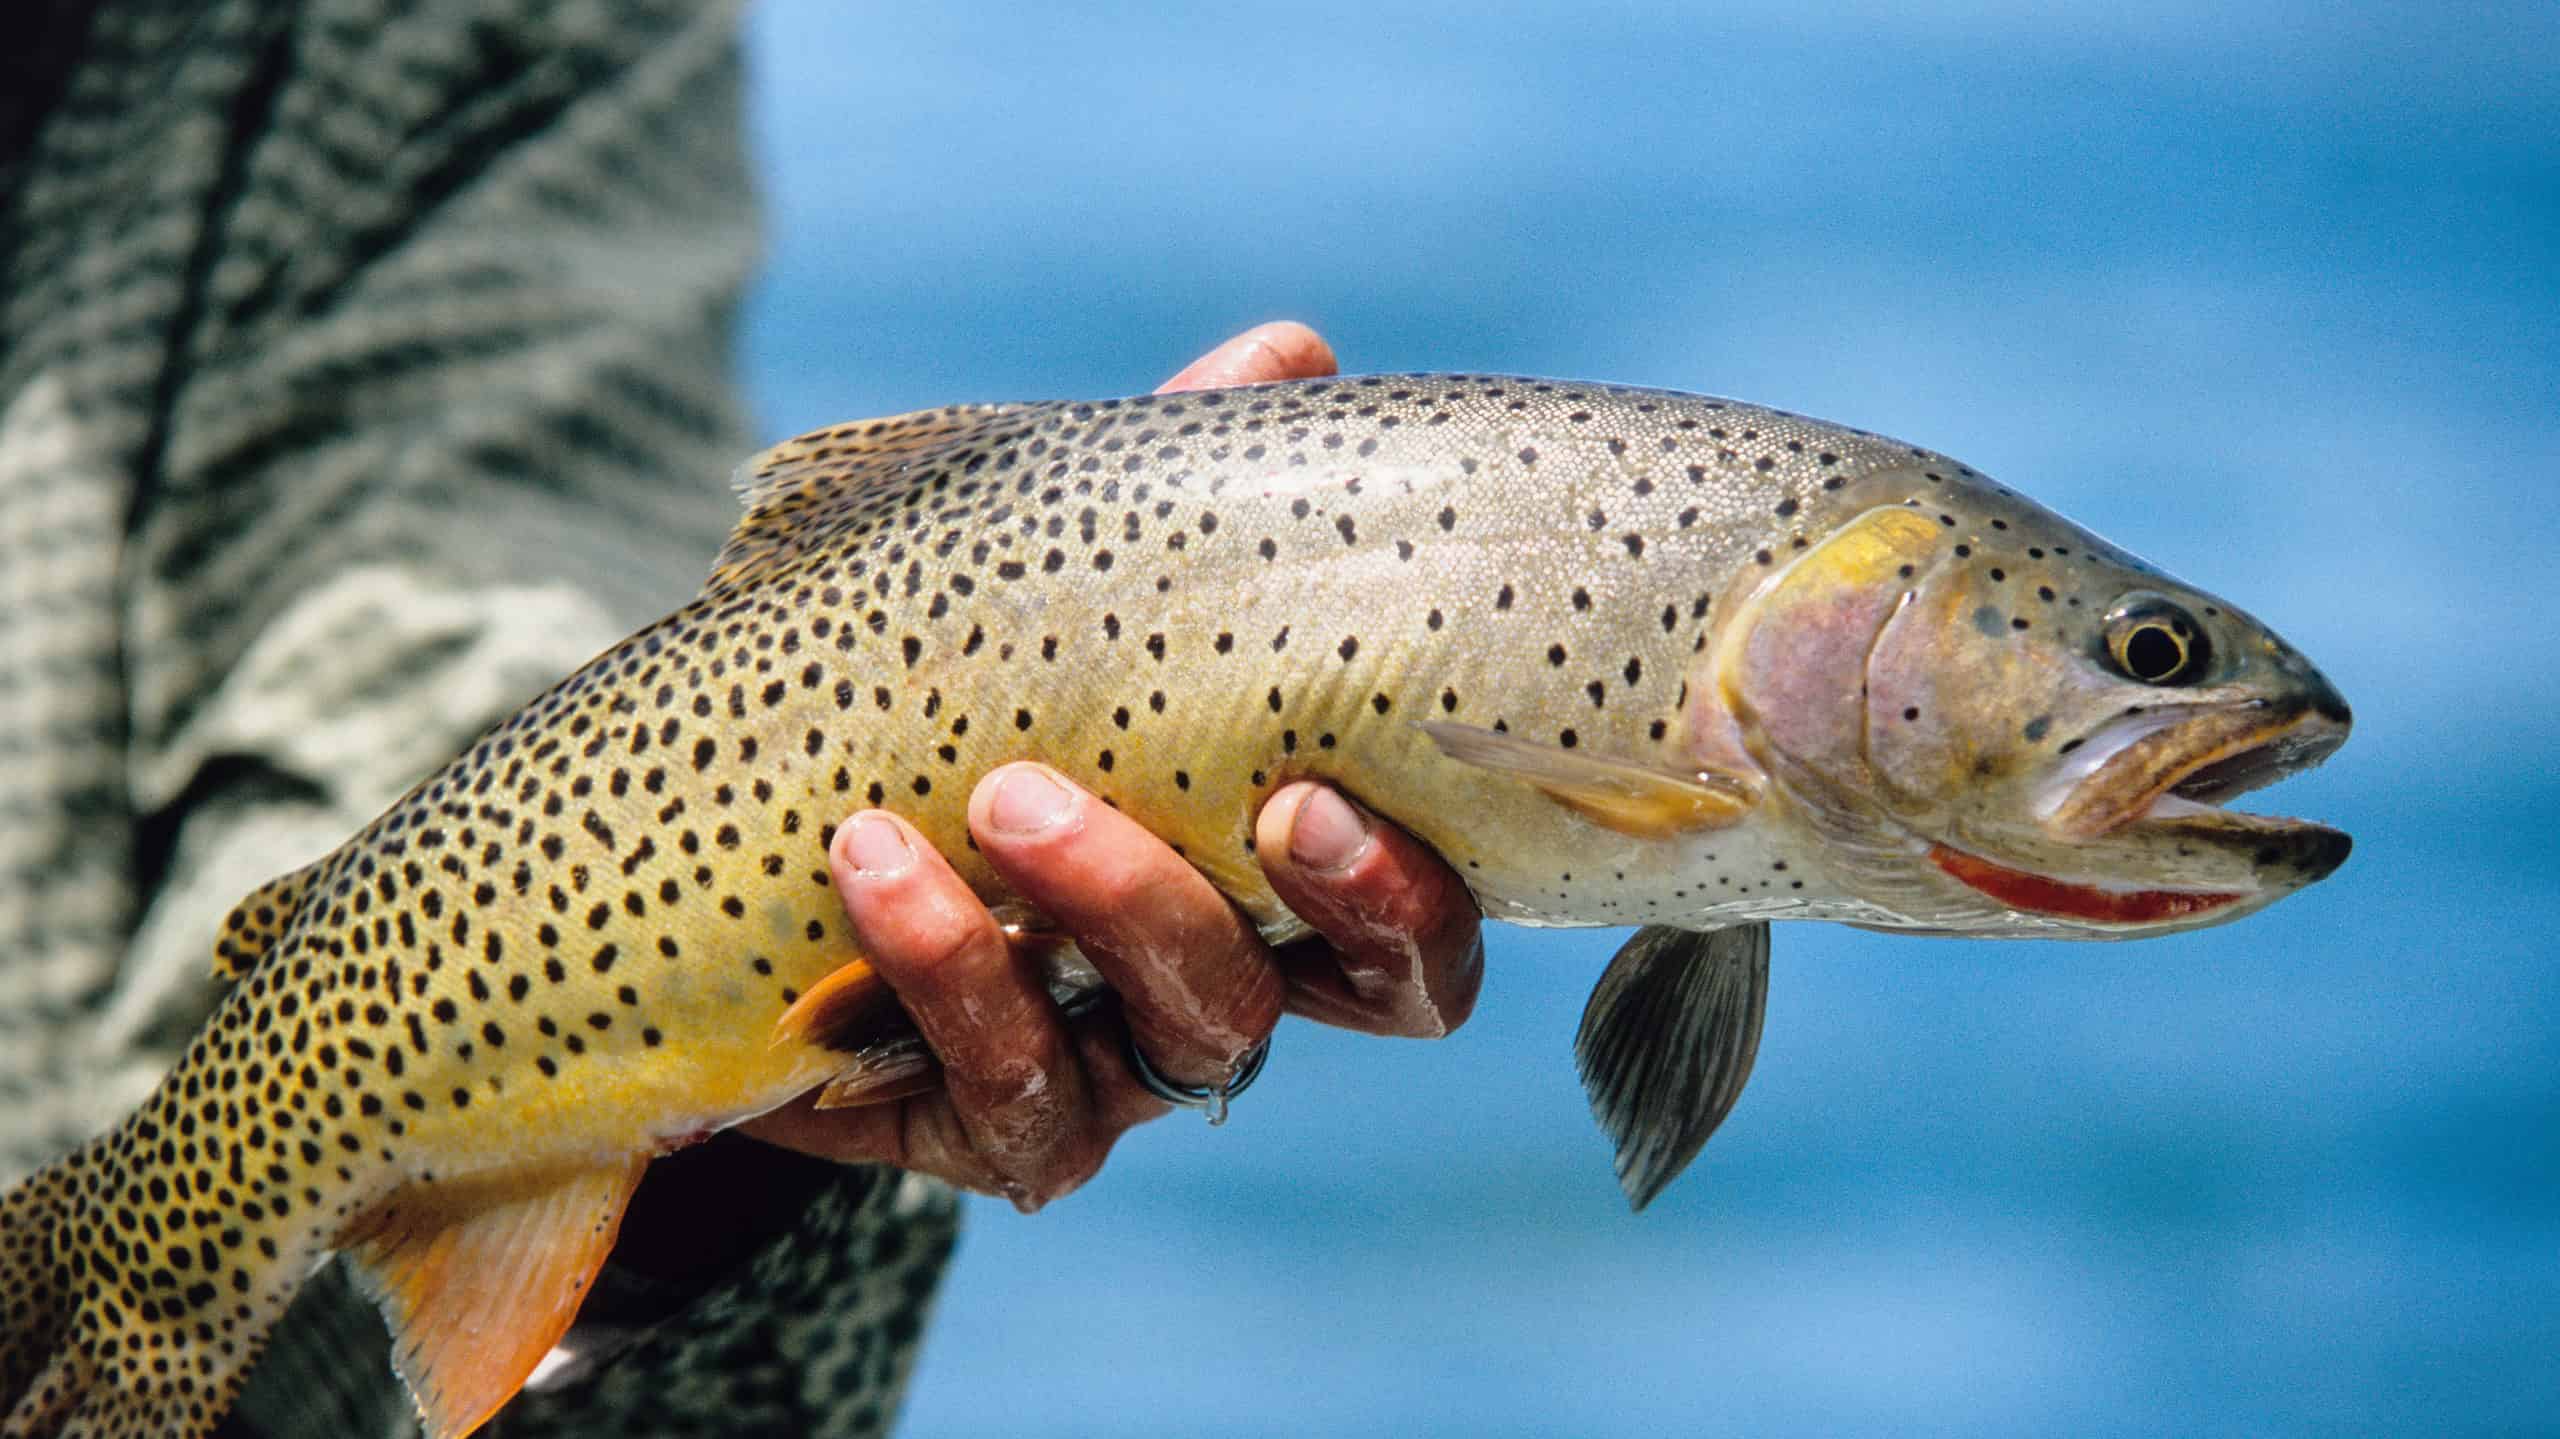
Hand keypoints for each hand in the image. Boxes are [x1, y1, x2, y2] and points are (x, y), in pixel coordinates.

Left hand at [742, 324, 1484, 1209]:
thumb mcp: (1051, 590)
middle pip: (1342, 996)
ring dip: (1111, 907)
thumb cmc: (951, 703)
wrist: (743, 856)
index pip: (1414, 928)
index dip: (1406, 891)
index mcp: (1278, 880)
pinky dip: (945, 968)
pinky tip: (870, 856)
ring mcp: (1112, 1068)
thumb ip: (1170, 490)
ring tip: (1003, 795)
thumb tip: (1290, 354)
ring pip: (1183, 1038)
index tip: (1319, 793)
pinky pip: (1005, 1088)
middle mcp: (1223, 983)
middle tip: (1259, 808)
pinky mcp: (982, 1121)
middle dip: (1317, 909)